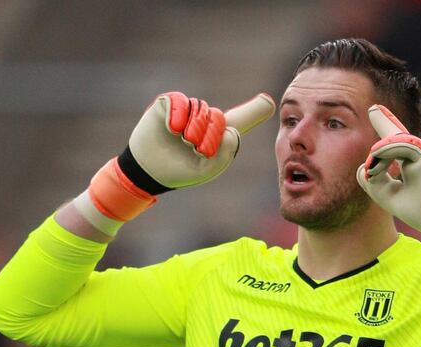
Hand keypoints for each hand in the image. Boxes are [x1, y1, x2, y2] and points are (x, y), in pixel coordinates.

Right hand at [121, 91, 275, 192]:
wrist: (151, 170)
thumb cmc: (182, 171)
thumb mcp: (209, 168)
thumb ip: (226, 151)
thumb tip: (230, 129)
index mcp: (220, 135)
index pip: (241, 120)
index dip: (255, 111)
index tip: (269, 102)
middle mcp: (207, 119)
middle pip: (219, 118)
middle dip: (207, 137)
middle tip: (194, 149)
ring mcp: (189, 110)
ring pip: (200, 110)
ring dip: (192, 131)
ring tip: (181, 141)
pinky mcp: (170, 103)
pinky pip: (181, 102)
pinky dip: (178, 117)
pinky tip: (172, 129)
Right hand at [356, 104, 420, 281]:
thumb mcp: (393, 201)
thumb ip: (373, 184)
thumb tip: (365, 170)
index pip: (395, 145)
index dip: (379, 153)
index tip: (368, 167)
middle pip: (399, 135)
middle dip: (385, 122)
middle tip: (374, 109)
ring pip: (403, 140)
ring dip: (389, 136)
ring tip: (377, 114)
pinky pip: (408, 148)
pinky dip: (396, 143)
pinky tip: (389, 134)